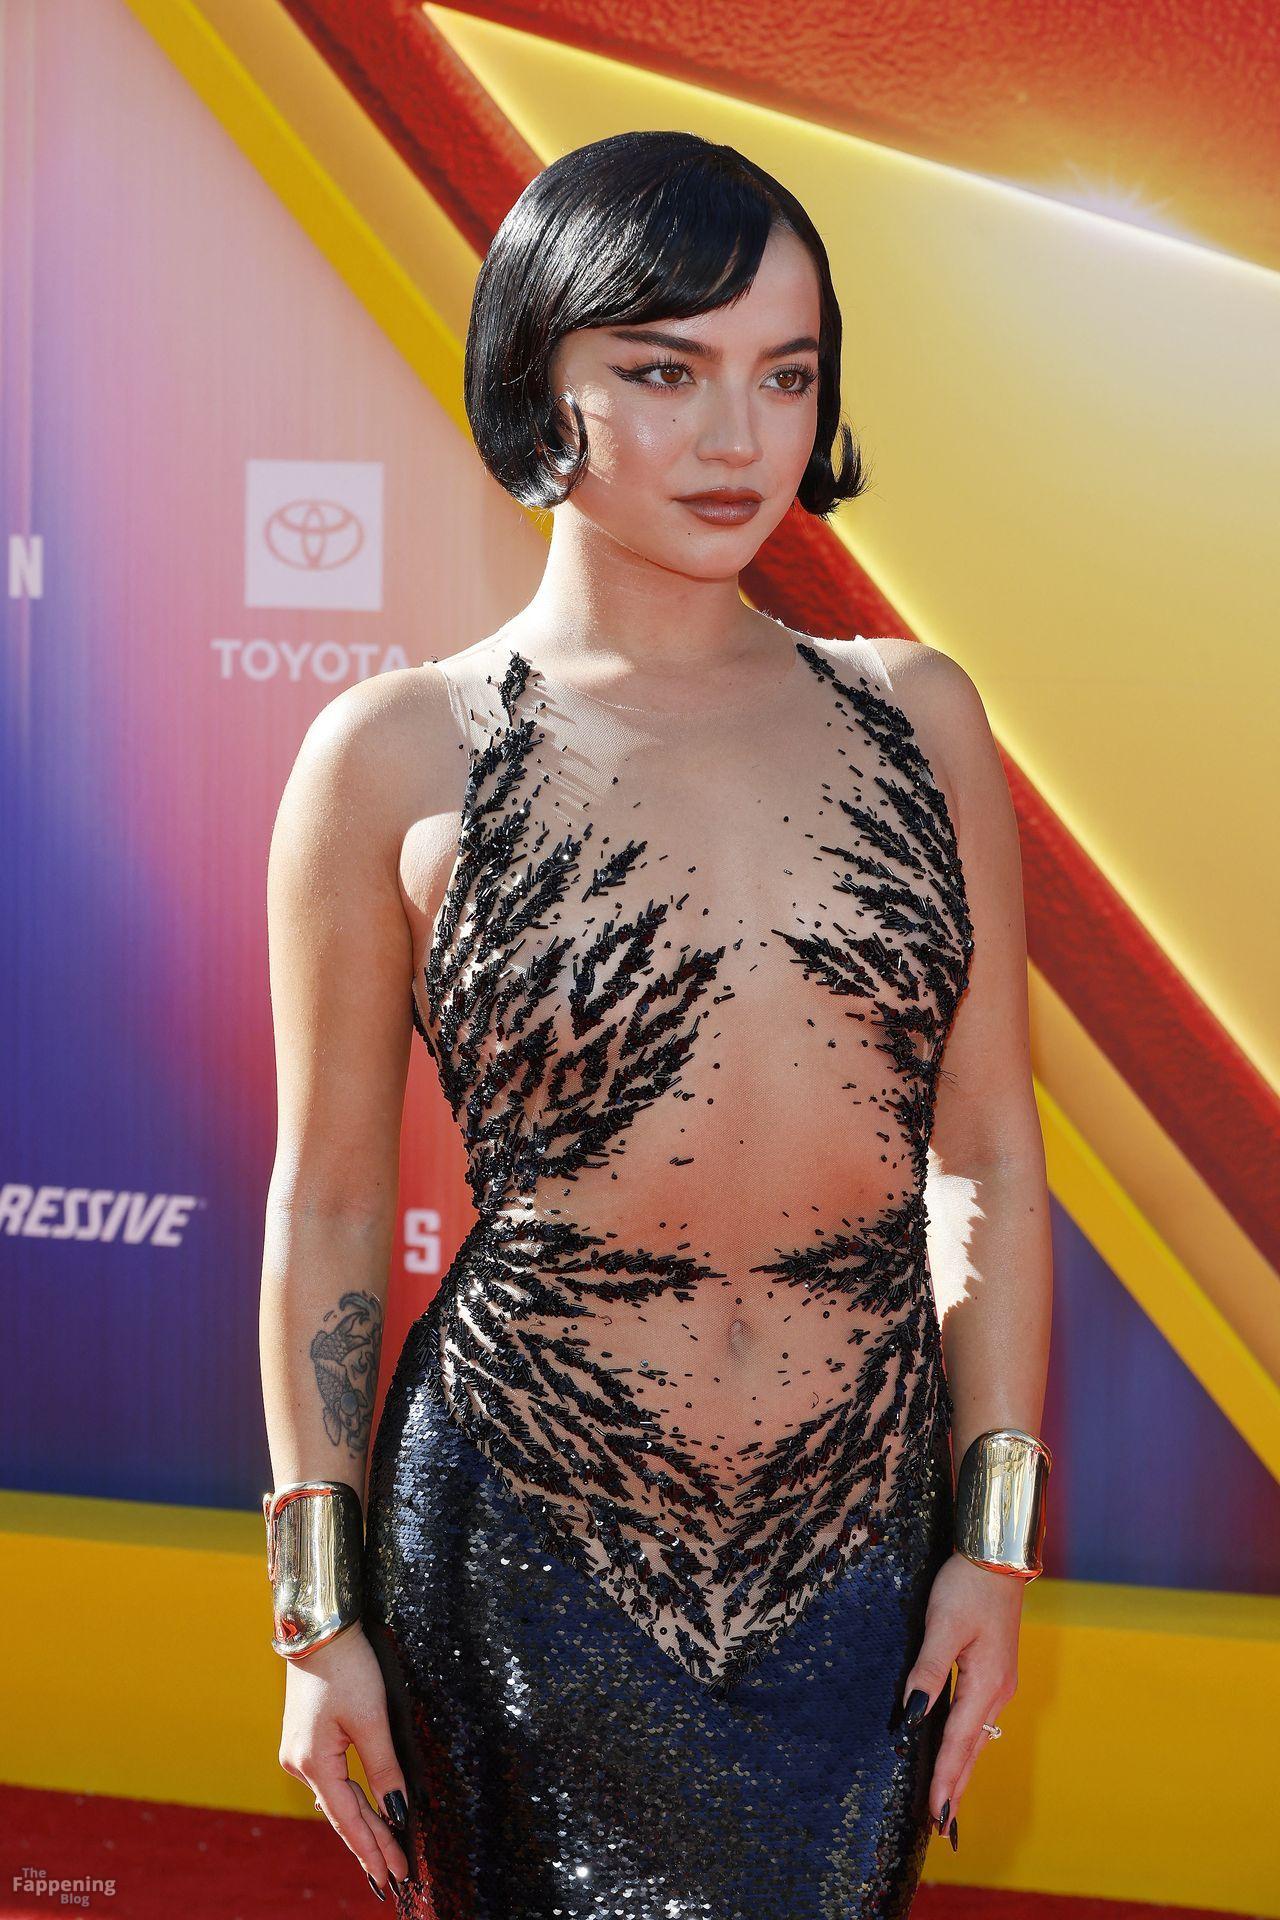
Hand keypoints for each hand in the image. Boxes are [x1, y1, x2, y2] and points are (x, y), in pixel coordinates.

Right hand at [278, 1623, 410, 1897]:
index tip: (394, 1878)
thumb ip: (384, 1769)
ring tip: (383, 1854)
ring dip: (360, 1824)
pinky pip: (331, 1781)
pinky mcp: (304, 1738)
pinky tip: (360, 1813)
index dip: (374, 1849)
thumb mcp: (371, 1719)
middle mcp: (299, 1763)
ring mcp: (299, 1751)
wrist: (318, 1628)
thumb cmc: (346, 1667)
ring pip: (336, 1798)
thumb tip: (397, 1813)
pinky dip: (349, 1800)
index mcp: (313, 1763)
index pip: (349, 1820)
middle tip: (394, 1877)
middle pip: (342, 1814)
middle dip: (370, 1844)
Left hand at [901, 1550, 1023, 1841]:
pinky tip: (959, 1754)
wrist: (998, 1557)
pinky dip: (966, 1746)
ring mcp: (999, 1683)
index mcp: (985, 1684)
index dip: (945, 1781)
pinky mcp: (995, 1672)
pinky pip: (978, 1721)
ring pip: (977, 1738)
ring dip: (962, 1771)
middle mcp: (997, 1692)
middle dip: (956, 1789)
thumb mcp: (942, 1625)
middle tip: (943, 1829)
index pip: (957, 1743)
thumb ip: (927, 1672)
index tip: (935, 1817)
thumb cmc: (968, 1586)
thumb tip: (912, 1716)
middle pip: (972, 1751)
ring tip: (948, 1803)